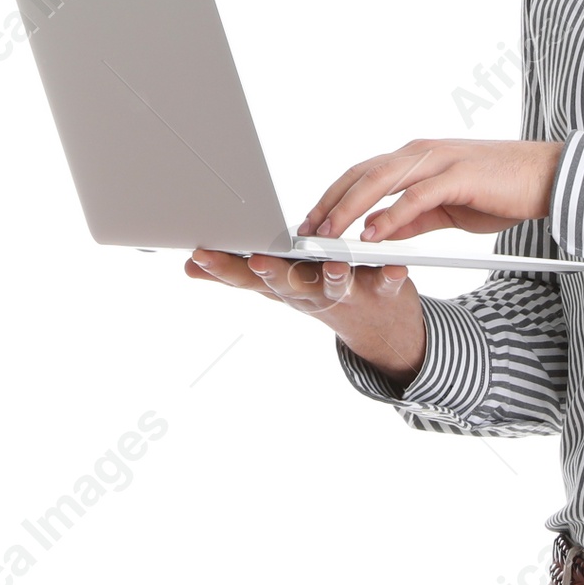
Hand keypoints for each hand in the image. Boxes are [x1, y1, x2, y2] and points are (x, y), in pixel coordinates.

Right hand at [185, 248, 425, 384]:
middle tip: (257, 261)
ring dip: (334, 277)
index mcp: (285, 286)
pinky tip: (395, 267)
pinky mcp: (383, 291)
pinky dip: (391, 276)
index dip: (222, 268)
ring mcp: (347, 295)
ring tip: (334, 264)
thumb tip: (188, 266)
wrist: (381, 331)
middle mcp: (311, 294)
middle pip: (287, 285)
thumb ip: (236, 275)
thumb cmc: (321, 292)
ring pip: (336, 287)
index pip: (247, 278)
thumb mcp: (277, 287)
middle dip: (271, 274)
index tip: (199, 253)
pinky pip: (387, 283)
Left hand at [301, 138, 564, 244]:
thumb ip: (413, 218)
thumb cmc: (501, 191)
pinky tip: (372, 235)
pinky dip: (390, 216)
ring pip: (381, 180)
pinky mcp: (459, 176)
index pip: (363, 173)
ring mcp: (439, 161)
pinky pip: (416, 197)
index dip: (334, 196)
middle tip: (307, 231)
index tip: (312, 221)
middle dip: (331, 203)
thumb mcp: (447, 210)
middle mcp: (422, 153)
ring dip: (350, 208)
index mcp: (417, 158)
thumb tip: (379, 233)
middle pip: (362, 173)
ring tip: (328, 234)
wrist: (549, 178)